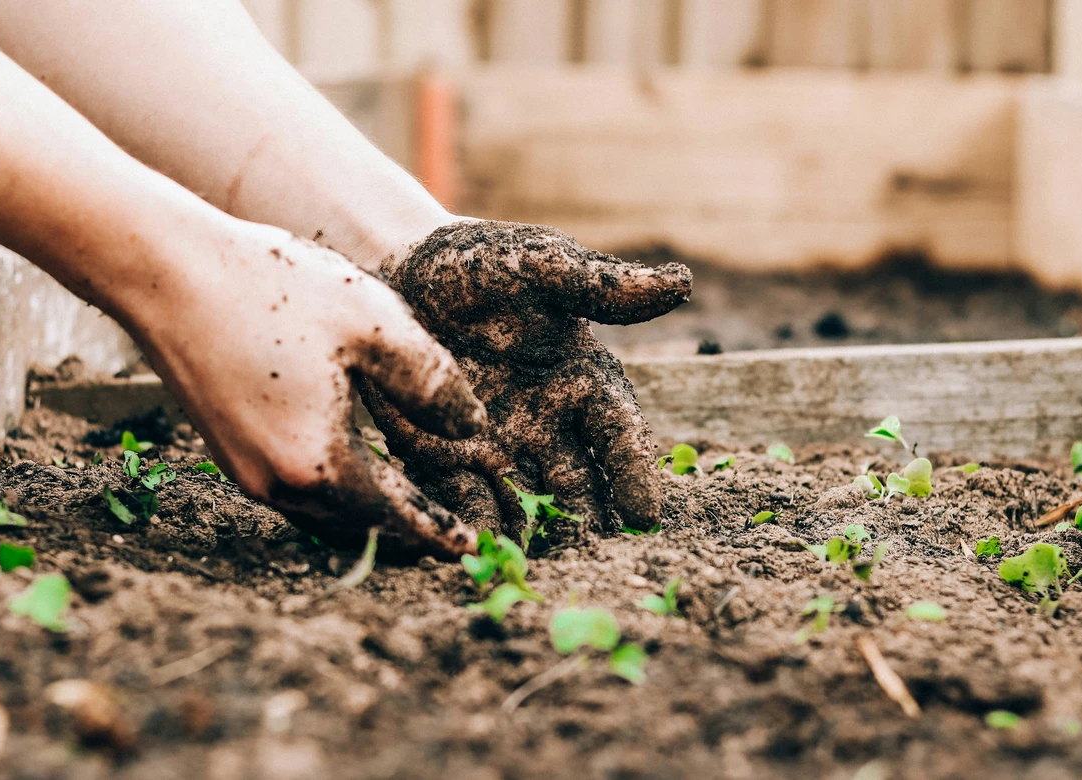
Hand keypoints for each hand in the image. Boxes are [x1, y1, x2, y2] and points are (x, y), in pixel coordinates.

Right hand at [125, 220, 486, 556]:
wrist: (166, 271)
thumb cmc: (272, 288)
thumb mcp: (374, 323)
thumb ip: (432, 382)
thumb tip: (472, 428)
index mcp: (318, 463)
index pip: (395, 516)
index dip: (437, 531)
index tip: (470, 548)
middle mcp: (276, 483)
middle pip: (357, 527)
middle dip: (405, 533)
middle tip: (448, 534)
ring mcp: (244, 470)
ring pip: (322, 514)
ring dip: (368, 516)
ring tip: (410, 507)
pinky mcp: (226, 449)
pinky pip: (294, 491)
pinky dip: (334, 492)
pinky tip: (354, 468)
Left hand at [361, 221, 690, 544]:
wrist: (400, 269)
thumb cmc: (480, 263)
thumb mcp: (540, 264)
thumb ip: (600, 285)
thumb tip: (681, 283)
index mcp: (583, 380)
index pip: (618, 433)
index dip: (633, 472)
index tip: (645, 514)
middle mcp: (549, 423)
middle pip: (579, 484)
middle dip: (588, 523)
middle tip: (595, 561)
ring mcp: (499, 446)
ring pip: (526, 502)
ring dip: (534, 536)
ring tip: (537, 569)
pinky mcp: (446, 458)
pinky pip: (464, 499)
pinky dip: (473, 525)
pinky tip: (476, 551)